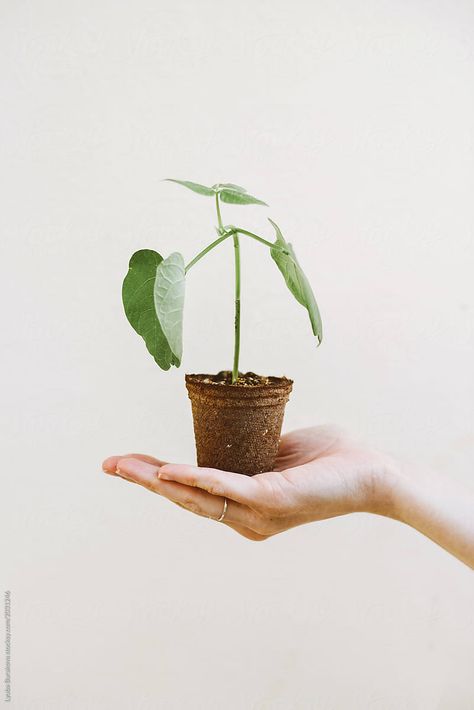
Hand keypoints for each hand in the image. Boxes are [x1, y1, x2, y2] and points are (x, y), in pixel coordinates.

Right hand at [102, 426, 397, 540]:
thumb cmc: (329, 459)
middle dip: (143, 480)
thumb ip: (247, 448)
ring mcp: (257, 512)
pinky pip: (227, 487)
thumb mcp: (276, 449)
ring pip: (196, 495)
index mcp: (244, 503)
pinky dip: (196, 478)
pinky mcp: (272, 500)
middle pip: (184, 498)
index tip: (125, 461)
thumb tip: (223, 430)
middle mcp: (245, 516)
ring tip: (125, 465)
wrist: (371, 471)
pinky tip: (170, 470)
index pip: (191, 490)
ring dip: (158, 479)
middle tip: (108, 464)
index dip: (157, 476)